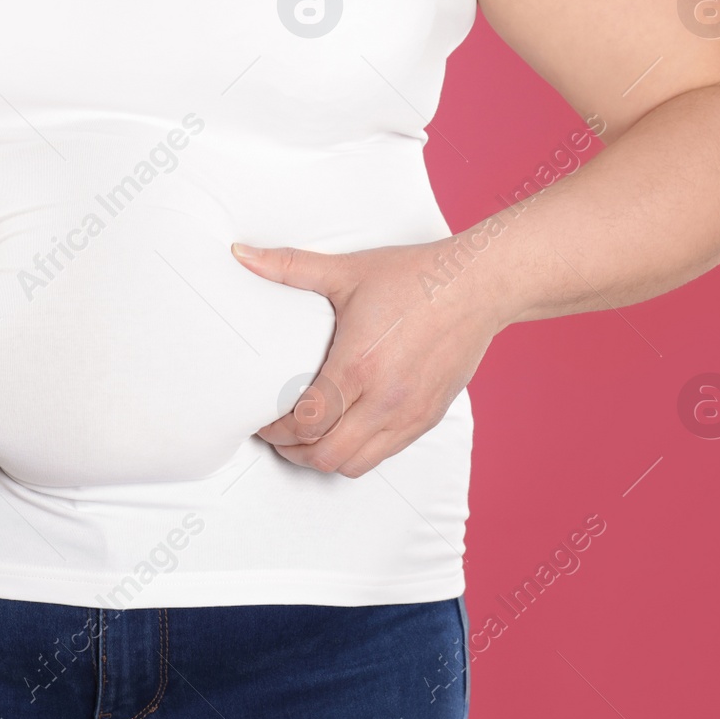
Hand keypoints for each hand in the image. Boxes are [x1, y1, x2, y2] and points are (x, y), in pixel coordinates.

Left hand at [231, 239, 504, 477]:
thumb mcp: (346, 270)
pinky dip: (359, 452)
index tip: (263, 420)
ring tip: (308, 438)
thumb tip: (240, 253)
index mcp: (358, 366)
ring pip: (357, 465)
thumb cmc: (414, 277)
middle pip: (326, 455)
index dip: (276, 431)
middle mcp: (385, 399)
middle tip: (278, 436)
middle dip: (294, 452)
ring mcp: (410, 413)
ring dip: (326, 458)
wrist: (478, 285)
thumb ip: (288, 266)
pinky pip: (386, 454)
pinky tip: (346, 429)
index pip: (305, 423)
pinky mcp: (428, 417)